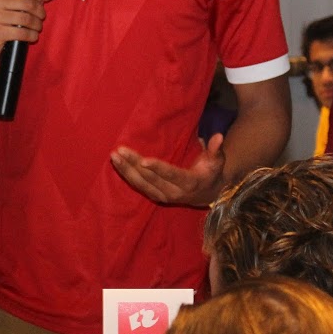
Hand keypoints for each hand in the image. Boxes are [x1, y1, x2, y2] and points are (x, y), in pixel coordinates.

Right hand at [0, 0, 61, 61]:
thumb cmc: (1, 18)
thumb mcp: (14, 2)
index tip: (40, 0)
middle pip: (28, 3)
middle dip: (40, 12)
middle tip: (41, 17)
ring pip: (26, 19)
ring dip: (37, 25)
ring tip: (37, 27)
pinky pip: (21, 33)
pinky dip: (31, 36)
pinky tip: (32, 36)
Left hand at [111, 134, 226, 206]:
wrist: (208, 194)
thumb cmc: (212, 172)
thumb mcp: (217, 162)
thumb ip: (216, 150)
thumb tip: (218, 137)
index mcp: (189, 183)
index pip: (172, 175)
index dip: (158, 168)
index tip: (143, 160)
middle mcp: (174, 193)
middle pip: (151, 179)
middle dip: (134, 164)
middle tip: (121, 150)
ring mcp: (163, 196)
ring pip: (142, 184)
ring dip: (126, 170)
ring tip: (114, 157)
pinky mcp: (156, 196)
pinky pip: (139, 186)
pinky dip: (127, 176)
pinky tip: (118, 164)